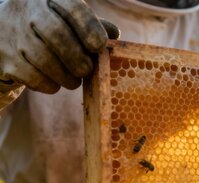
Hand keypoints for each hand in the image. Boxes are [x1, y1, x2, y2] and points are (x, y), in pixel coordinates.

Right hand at [0, 0, 118, 93]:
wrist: (2, 34)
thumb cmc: (46, 28)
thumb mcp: (67, 20)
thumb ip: (91, 25)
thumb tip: (114, 34)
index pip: (73, 8)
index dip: (90, 28)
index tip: (99, 46)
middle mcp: (27, 10)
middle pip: (56, 34)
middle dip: (77, 58)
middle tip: (87, 70)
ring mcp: (12, 32)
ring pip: (44, 59)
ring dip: (66, 76)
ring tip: (73, 81)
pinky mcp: (5, 57)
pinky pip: (32, 76)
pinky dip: (49, 85)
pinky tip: (54, 83)